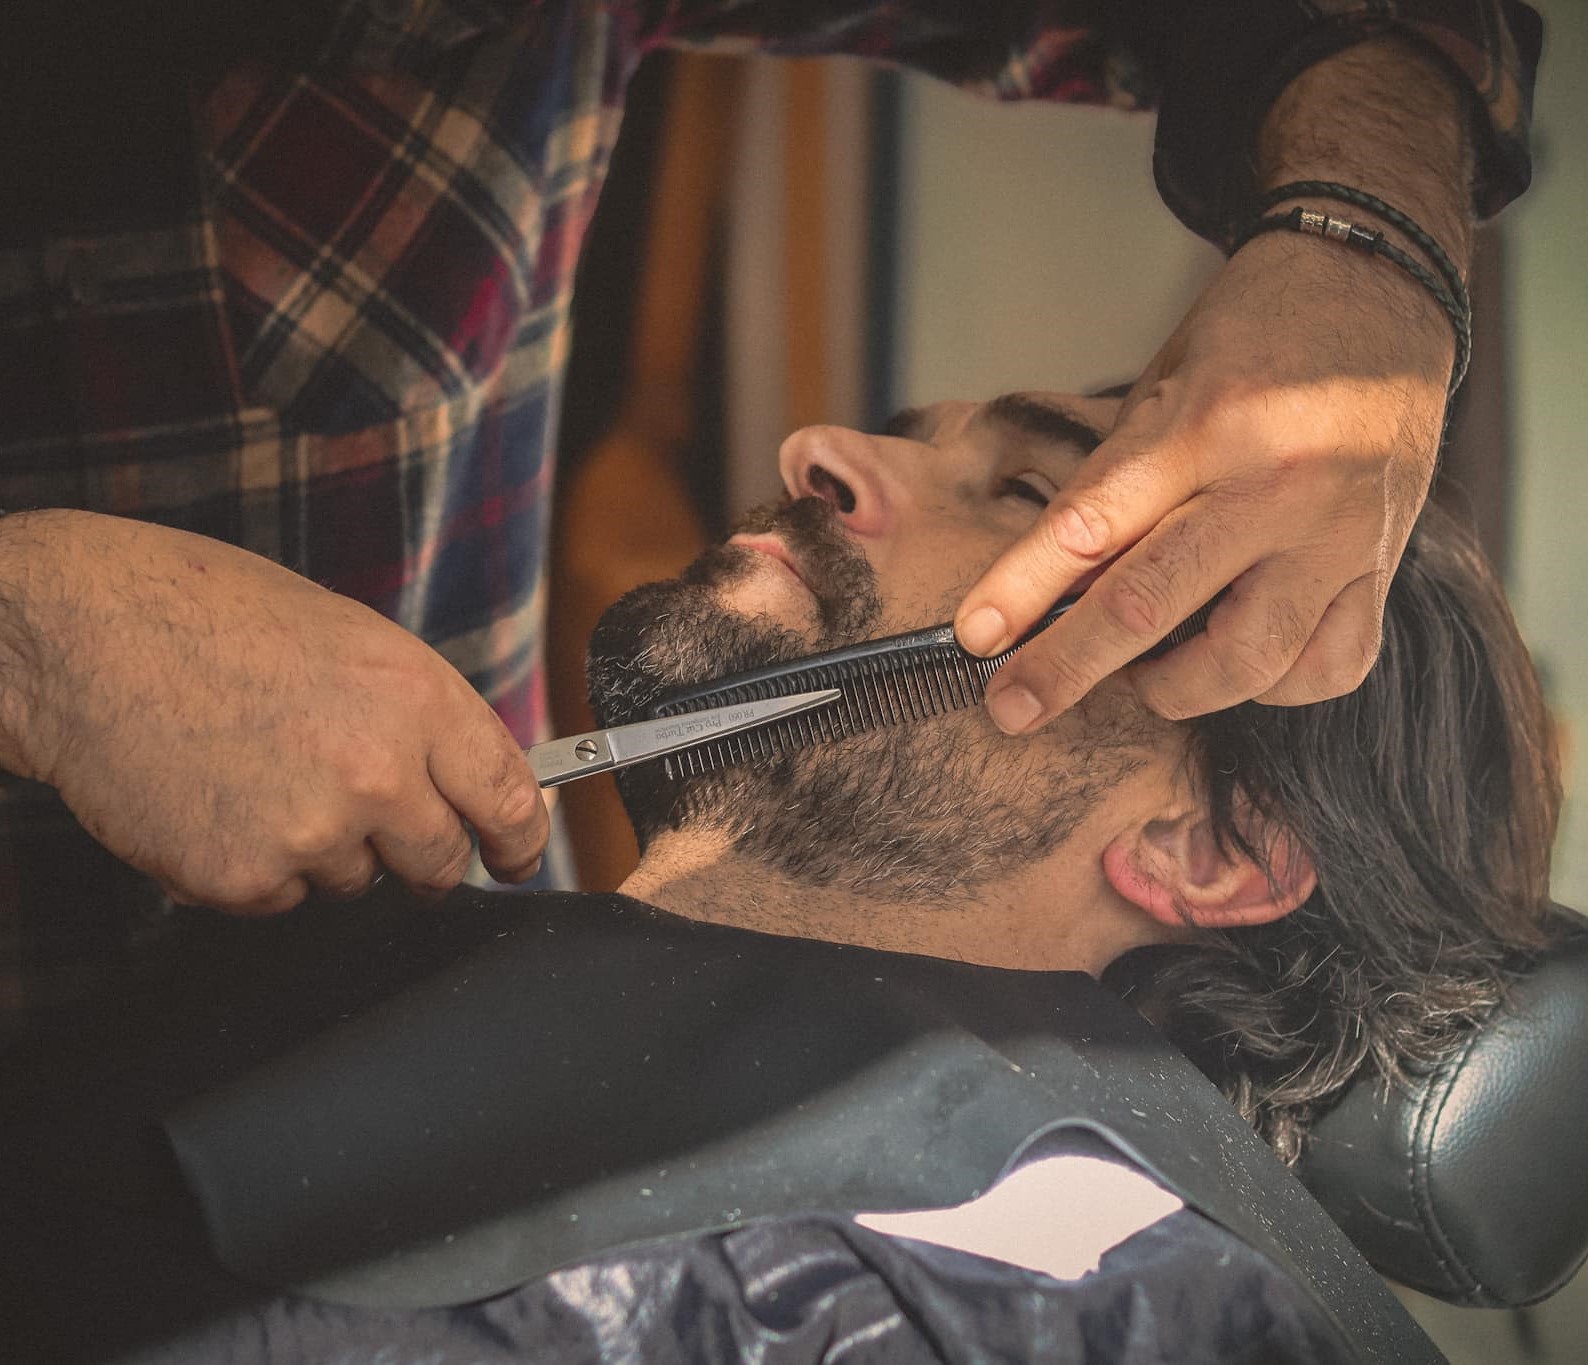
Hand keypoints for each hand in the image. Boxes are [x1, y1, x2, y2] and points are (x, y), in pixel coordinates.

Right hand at [0, 511, 548, 911]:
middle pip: (442, 861)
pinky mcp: (245, 878)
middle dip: (420, 854)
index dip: (521, 839)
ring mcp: (311, 831)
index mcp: (414, 697)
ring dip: (326, 849)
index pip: (507, 796)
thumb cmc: (212, 618)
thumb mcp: (352, 641)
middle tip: (369, 819)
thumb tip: (470, 782)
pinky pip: (283, 900)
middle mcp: (377, 770)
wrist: (82, 635)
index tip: (516, 856)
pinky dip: (258, 866)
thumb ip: (420, 717)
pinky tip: (220, 800)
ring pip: (356, 881)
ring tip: (262, 773)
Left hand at [956, 31, 1470, 732]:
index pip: (1093, 524)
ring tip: (1145, 674)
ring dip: (1177, 689)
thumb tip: (1044, 592)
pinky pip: (1327, 666)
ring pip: (1249, 660)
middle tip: (1013, 707)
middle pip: (1153, 604)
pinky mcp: (1382, 567)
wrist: (1381, 293)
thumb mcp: (1160, 386)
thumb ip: (1112, 487)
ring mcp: (1338, 534)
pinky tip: (1242, 661)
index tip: (975, 638)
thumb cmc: (1251, 339)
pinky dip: (1273, 686)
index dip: (1024, 590)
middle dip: (1069, 667)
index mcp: (1205, 424)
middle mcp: (1275, 485)